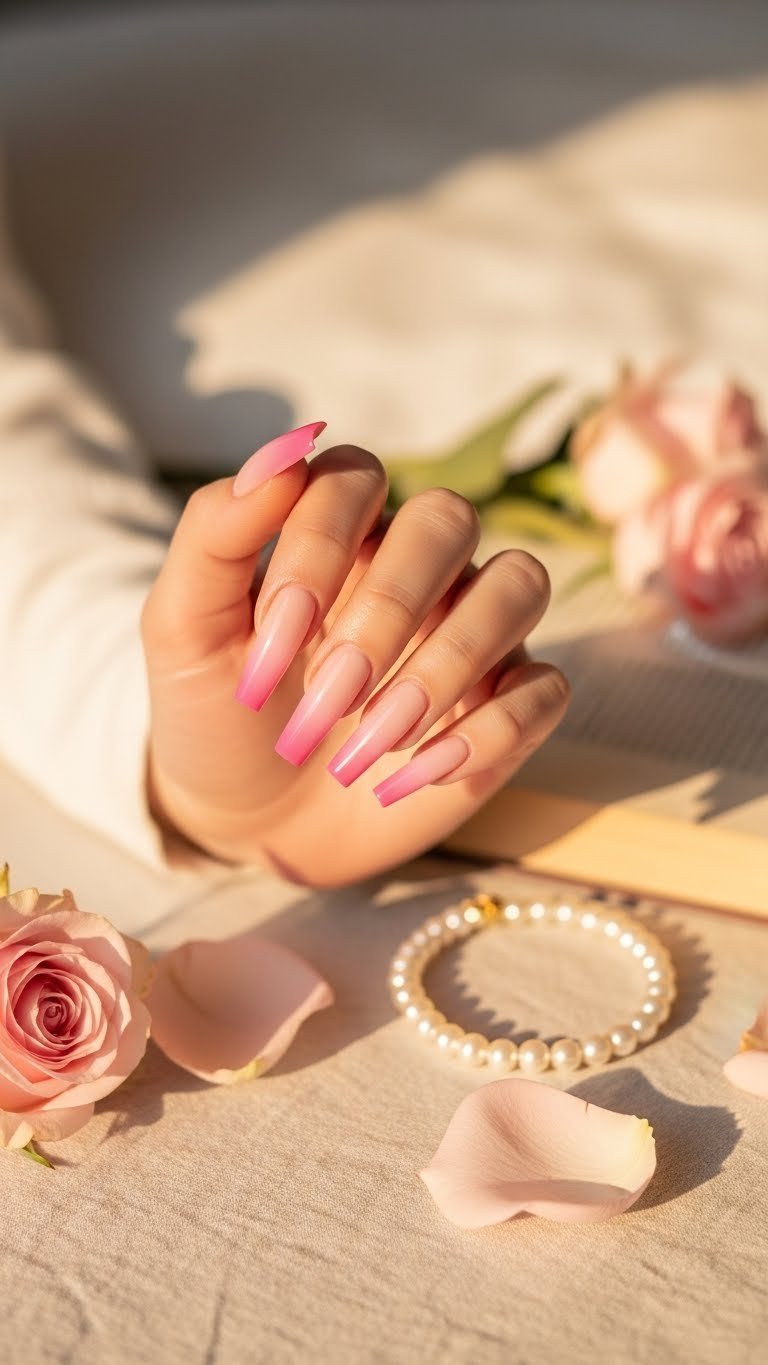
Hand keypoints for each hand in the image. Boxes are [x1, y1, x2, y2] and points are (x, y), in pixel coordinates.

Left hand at [141, 424, 568, 884]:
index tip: (274, 641)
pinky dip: (490, 730)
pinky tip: (420, 774)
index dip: (317, 550)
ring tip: (377, 740)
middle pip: (449, 518)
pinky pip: (546, 687)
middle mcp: (417, 568)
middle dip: (388, 609)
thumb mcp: (183, 628)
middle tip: (328, 693)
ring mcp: (471, 633)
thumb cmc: (217, 714)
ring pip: (519, 584)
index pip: (356, 478)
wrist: (248, 821)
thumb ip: (216, 531)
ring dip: (448, 665)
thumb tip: (283, 451)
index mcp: (340, 531)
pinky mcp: (507, 706)